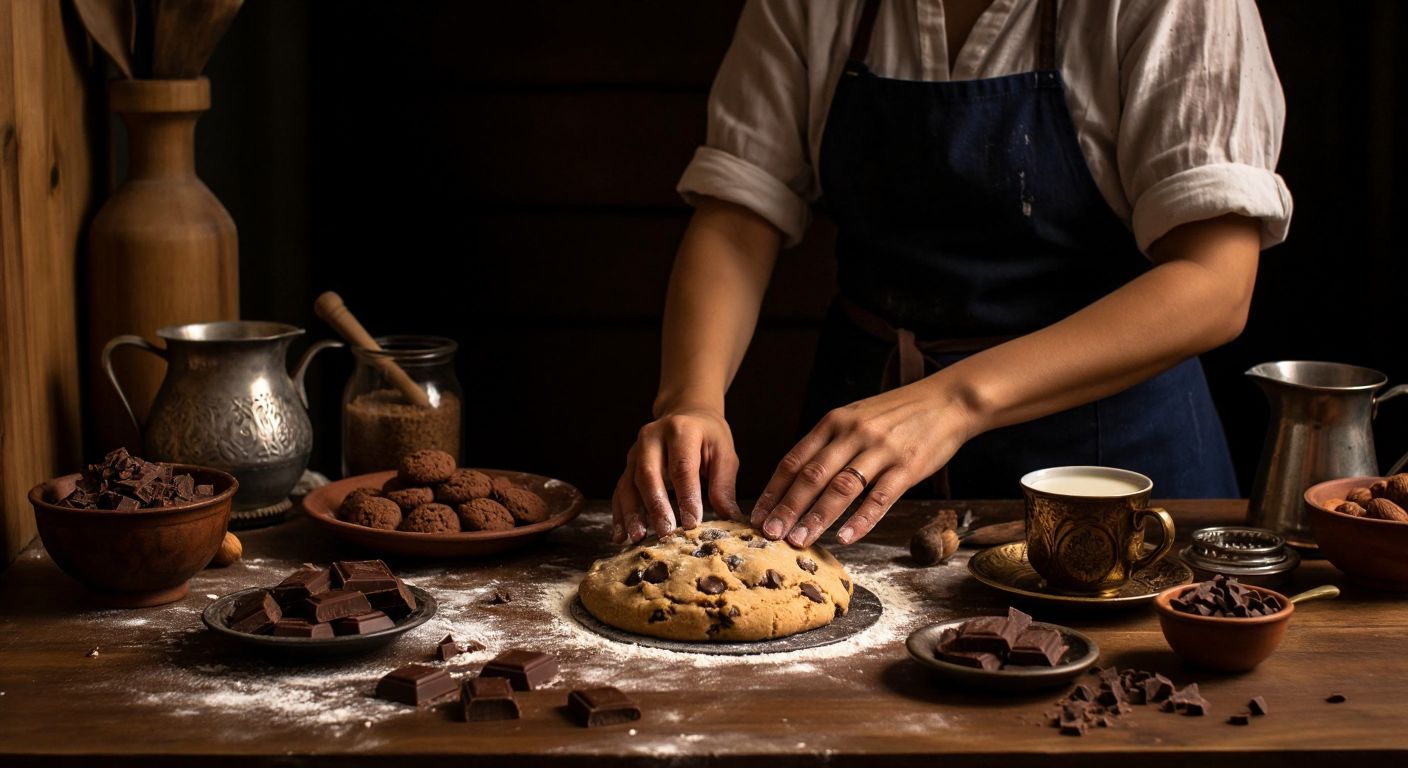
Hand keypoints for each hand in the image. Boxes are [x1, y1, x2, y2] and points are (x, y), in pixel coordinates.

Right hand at [612, 407, 742, 543]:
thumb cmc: (708, 437)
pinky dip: (619, 514)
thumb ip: (723, 485)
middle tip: (665, 533)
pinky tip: (620, 536)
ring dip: (632, 513)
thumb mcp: (724, 453)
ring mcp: (635, 451)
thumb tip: (729, 517)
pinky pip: (620, 491)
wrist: (685, 414)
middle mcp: (652, 437)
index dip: (686, 496)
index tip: (692, 523)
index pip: (682, 466)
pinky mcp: (627, 466)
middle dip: (656, 506)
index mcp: (680, 430)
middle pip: (649, 474)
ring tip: (637, 537)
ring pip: (629, 484)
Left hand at [751, 381, 972, 546]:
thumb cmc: (896, 415)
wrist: (946, 401)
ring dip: (817, 518)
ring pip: (842, 489)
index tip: (758, 515)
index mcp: (834, 422)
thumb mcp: (855, 417)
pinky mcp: (908, 466)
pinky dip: (860, 520)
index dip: (774, 490)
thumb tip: (796, 478)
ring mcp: (881, 450)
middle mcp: (853, 434)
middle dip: (788, 508)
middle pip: (812, 476)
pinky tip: (845, 538)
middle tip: (771, 534)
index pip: (795, 459)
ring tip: (800, 540)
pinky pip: (879, 498)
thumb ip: (828, 443)